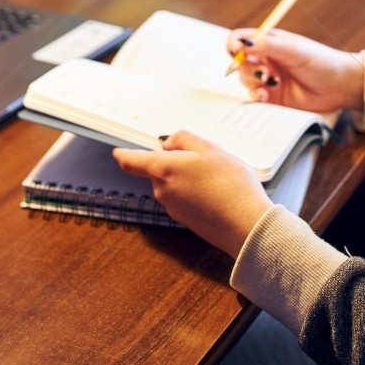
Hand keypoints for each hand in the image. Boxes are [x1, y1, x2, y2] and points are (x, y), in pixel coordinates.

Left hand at [113, 130, 272, 257]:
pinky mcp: (186, 220)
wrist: (246, 225)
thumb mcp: (210, 149)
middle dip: (176, 161)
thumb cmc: (231, 186)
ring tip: (218, 177)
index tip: (117, 152)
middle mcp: (163, 191)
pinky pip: (185, 198)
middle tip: (206, 158)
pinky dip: (196, 192)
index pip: (132, 162)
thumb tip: (168, 145)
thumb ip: (184, 139)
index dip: (124, 155)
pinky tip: (218, 192)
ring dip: (189, 176)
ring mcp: (173, 208)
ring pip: (174, 183)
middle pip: (160, 169)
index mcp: (164, 170)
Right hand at [228, 28, 363, 112]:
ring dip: (253, 81)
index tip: (236, 52)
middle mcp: (266, 59)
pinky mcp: (272, 97)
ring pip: (245, 79)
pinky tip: (266, 95)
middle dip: (245, 66)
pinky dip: (256, 96)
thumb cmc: (321, 61)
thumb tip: (241, 44)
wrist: (340, 87)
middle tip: (262, 70)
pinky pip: (254, 97)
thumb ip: (267, 45)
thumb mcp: (294, 49)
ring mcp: (268, 78)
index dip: (234, 45)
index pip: (240, 39)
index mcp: (269, 41)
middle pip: (239, 61)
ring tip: (271, 82)